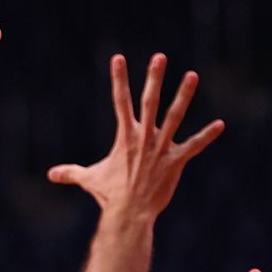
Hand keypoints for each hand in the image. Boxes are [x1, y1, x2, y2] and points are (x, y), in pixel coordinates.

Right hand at [47, 53, 223, 219]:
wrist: (129, 214)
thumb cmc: (109, 196)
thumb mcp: (89, 179)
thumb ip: (70, 173)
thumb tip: (50, 175)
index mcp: (125, 137)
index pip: (120, 101)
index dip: (119, 79)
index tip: (118, 57)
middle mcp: (143, 138)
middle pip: (149, 101)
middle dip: (154, 78)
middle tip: (160, 56)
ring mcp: (160, 149)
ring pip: (175, 116)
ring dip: (184, 95)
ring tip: (192, 75)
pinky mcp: (175, 163)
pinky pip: (193, 146)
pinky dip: (207, 136)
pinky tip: (221, 124)